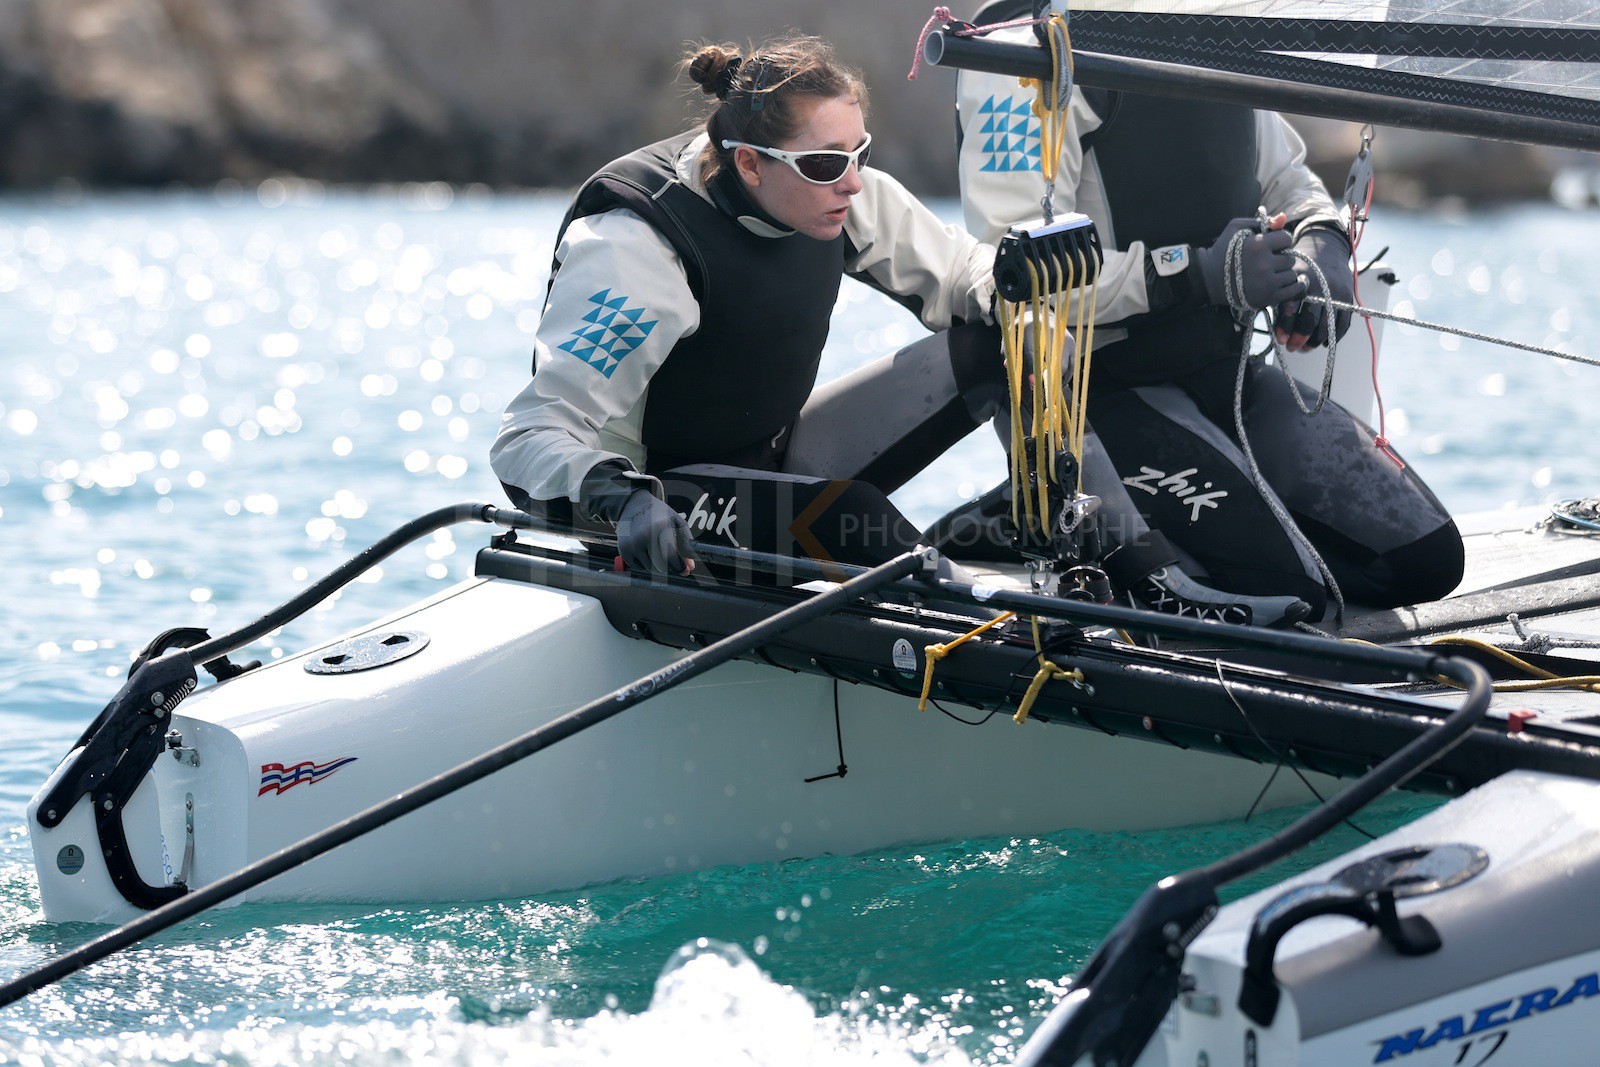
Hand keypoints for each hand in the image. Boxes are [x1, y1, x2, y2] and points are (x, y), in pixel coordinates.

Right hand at [617, 489, 696, 574]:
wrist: (633, 505)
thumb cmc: (659, 514)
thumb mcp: (677, 522)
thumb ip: (686, 545)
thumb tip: (690, 567)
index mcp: (660, 527)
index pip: (670, 555)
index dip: (679, 566)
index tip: (685, 570)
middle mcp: (644, 536)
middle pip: (661, 566)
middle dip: (670, 566)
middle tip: (671, 559)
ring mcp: (632, 544)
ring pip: (650, 568)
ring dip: (657, 565)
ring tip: (656, 549)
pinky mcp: (624, 550)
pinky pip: (639, 567)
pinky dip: (645, 564)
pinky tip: (646, 550)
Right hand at [1193, 213, 1301, 311]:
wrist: (1208, 279)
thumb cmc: (1223, 250)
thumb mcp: (1236, 228)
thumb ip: (1261, 222)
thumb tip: (1284, 217)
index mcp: (1257, 245)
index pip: (1286, 238)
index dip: (1280, 240)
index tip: (1272, 245)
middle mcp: (1264, 265)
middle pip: (1290, 258)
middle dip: (1281, 258)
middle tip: (1269, 261)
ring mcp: (1266, 283)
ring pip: (1291, 275)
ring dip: (1283, 273)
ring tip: (1271, 273)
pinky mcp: (1267, 298)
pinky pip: (1291, 291)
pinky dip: (1290, 286)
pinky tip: (1282, 282)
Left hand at [1274, 226, 1353, 350]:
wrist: (1326, 248)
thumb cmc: (1300, 267)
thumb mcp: (1286, 277)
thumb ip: (1280, 299)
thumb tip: (1277, 332)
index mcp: (1300, 280)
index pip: (1291, 308)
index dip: (1285, 327)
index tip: (1281, 341)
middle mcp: (1320, 287)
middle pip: (1310, 320)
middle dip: (1299, 338)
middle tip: (1292, 348)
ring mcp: (1336, 292)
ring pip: (1328, 325)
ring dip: (1315, 341)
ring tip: (1305, 348)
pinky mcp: (1348, 297)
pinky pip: (1344, 323)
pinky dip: (1334, 336)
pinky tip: (1322, 343)